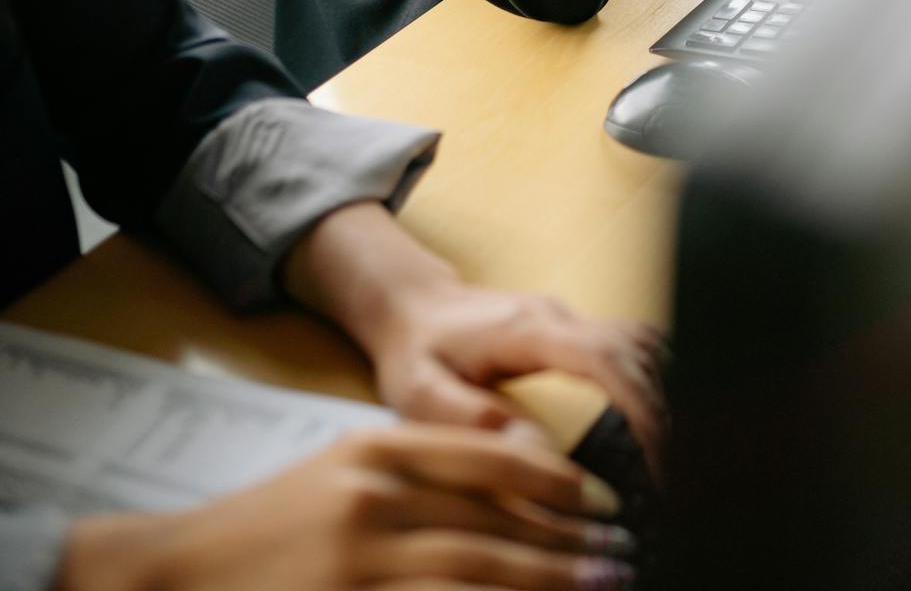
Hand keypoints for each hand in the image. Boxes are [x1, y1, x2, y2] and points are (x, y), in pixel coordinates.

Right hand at [54, 426, 634, 590]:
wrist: (172, 575)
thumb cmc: (267, 527)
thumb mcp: (341, 472)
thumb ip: (416, 472)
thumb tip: (510, 486)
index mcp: (375, 451)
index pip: (487, 456)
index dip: (553, 480)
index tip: (601, 499)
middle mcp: (372, 500)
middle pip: (492, 520)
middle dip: (565, 541)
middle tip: (620, 552)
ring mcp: (358, 562)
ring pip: (476, 570)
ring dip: (546, 579)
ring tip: (600, 584)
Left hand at [281, 204, 665, 474]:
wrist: (411, 306)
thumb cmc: (415, 350)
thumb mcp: (421, 393)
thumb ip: (472, 420)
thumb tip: (531, 449)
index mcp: (526, 331)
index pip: (606, 358)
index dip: (641, 406)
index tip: (656, 457)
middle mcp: (558, 316)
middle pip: (637, 350)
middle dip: (662, 411)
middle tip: (668, 473)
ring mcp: (569, 316)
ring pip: (641, 341)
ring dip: (662, 391)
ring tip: (666, 452)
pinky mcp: (573, 327)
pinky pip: (630, 345)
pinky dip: (652, 378)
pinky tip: (655, 417)